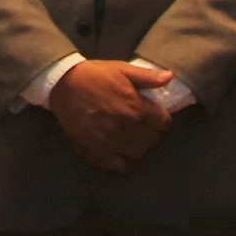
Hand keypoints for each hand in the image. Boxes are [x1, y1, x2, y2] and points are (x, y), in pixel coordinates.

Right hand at [45, 59, 174, 173]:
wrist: (64, 85)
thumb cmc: (95, 76)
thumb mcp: (123, 70)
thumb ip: (148, 77)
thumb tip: (171, 77)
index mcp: (138, 107)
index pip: (164, 123)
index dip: (162, 119)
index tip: (155, 116)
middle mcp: (129, 128)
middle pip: (153, 140)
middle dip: (153, 134)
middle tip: (145, 127)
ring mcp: (113, 142)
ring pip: (139, 154)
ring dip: (140, 147)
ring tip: (134, 139)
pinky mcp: (98, 151)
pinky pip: (120, 166)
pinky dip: (125, 162)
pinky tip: (122, 152)